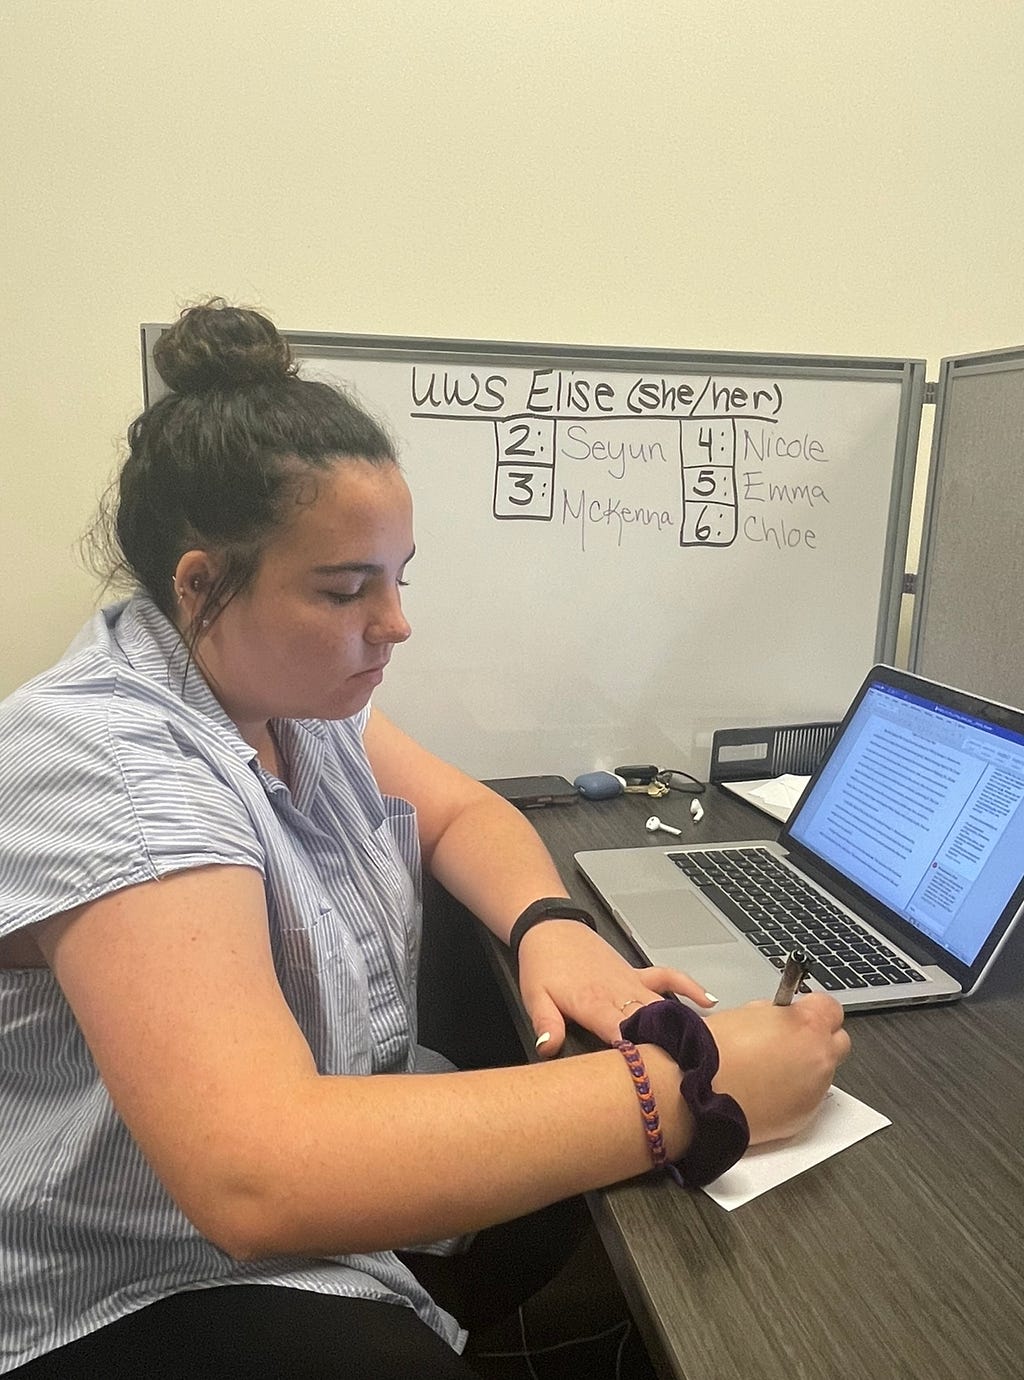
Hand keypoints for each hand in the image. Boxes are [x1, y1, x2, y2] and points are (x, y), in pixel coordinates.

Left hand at [516, 920, 716, 1055]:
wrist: (549, 928)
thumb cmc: (543, 964)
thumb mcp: (534, 997)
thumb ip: (545, 1024)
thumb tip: (549, 1049)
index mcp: (594, 1004)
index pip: (623, 1034)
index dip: (640, 1053)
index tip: (658, 1072)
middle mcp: (619, 993)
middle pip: (650, 1023)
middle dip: (669, 1046)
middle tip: (692, 1069)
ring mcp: (631, 981)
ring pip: (663, 1004)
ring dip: (682, 1025)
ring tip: (706, 1048)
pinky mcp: (636, 972)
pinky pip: (668, 977)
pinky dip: (689, 988)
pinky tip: (709, 1002)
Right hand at [705, 995, 849, 1143]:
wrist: (695, 1092)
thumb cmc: (714, 1052)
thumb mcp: (748, 1013)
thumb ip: (778, 1013)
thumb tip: (784, 1017)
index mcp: (807, 1026)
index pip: (831, 1007)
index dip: (814, 1008)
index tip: (802, 1012)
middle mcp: (819, 1058)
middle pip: (839, 1041)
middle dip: (819, 1039)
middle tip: (791, 1041)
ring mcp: (815, 1091)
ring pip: (823, 1072)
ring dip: (806, 1068)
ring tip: (770, 1069)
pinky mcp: (804, 1117)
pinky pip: (809, 1098)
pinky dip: (794, 1093)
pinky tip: (767, 1090)